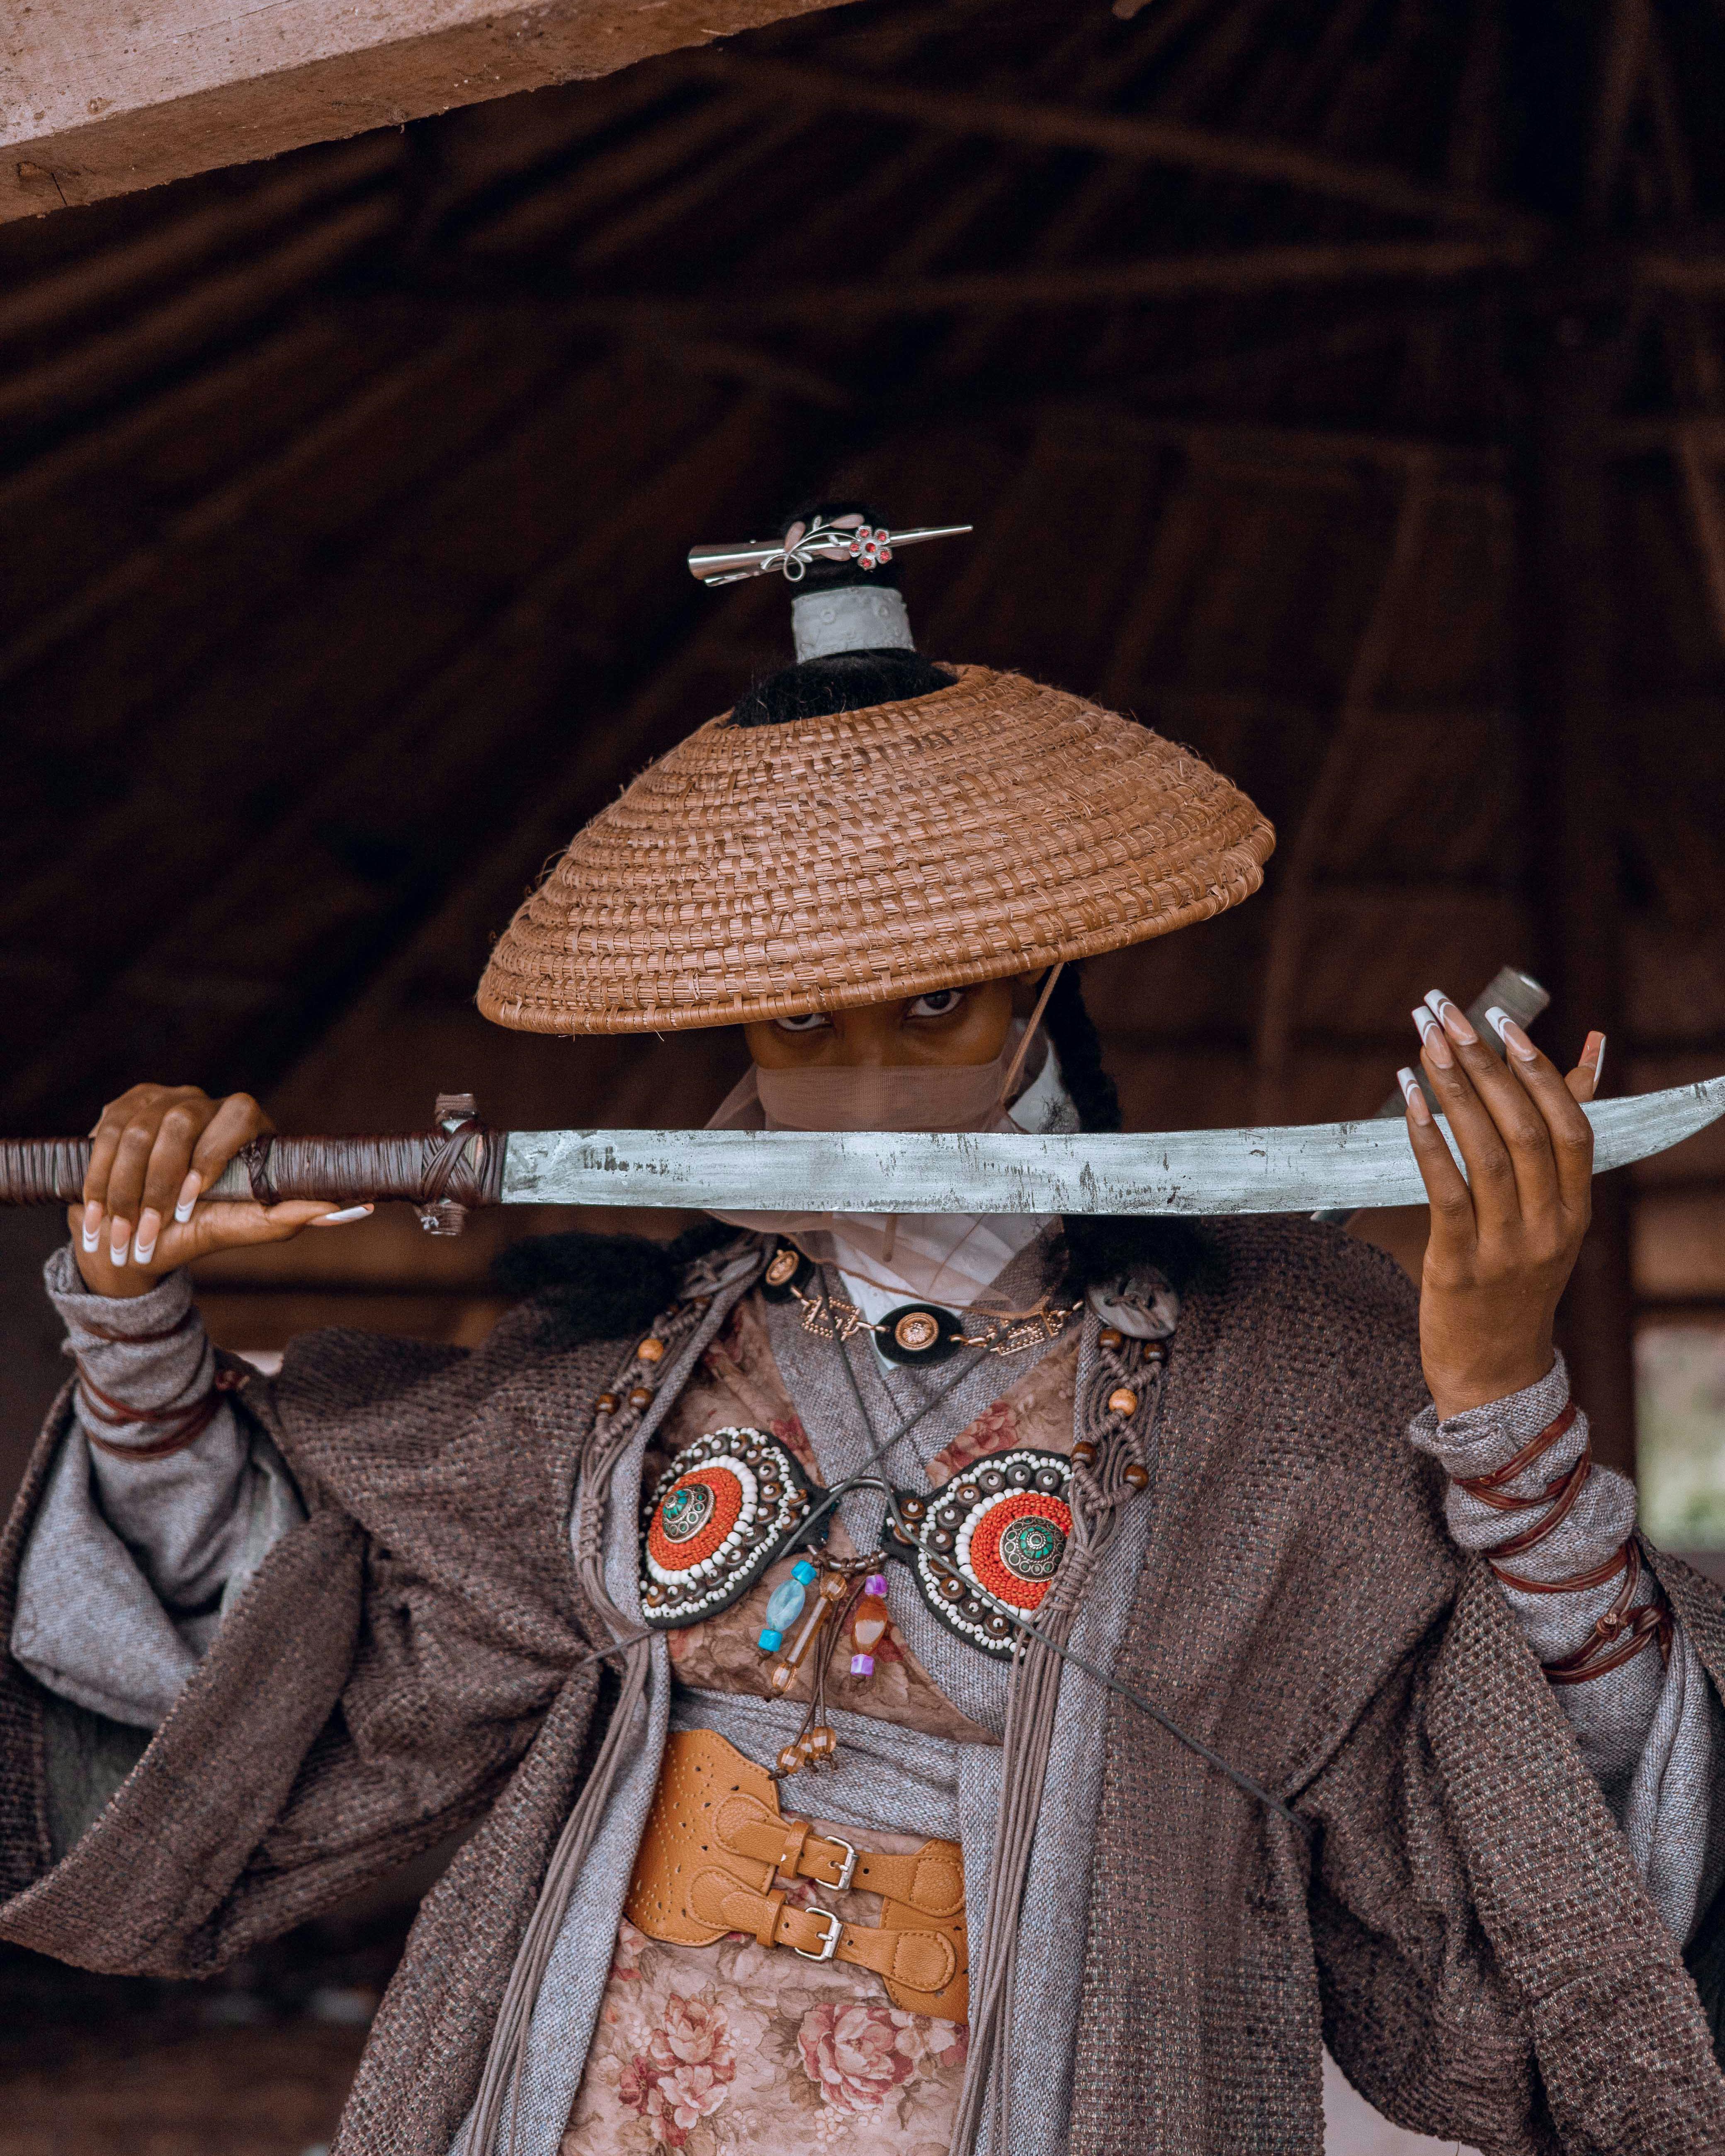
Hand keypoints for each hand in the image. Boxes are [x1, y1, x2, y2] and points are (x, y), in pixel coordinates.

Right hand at [70, 1084, 369, 1297]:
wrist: (135, 1234)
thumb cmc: (198, 1228)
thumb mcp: (241, 1226)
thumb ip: (286, 1217)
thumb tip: (350, 1209)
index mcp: (245, 1122)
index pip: (236, 1117)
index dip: (210, 1159)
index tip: (189, 1206)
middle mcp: (204, 1101)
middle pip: (180, 1122)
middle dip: (159, 1184)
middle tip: (147, 1230)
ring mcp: (160, 1098)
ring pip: (136, 1132)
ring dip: (123, 1191)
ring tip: (118, 1234)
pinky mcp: (122, 1106)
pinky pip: (105, 1134)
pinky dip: (98, 1180)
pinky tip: (96, 1215)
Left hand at [1398, 995, 1605, 1420]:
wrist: (1495, 1373)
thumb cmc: (1516, 1281)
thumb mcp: (1550, 1216)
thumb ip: (1557, 1143)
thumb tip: (1589, 1054)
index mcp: (1576, 1209)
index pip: (1569, 1125)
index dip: (1538, 1068)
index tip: (1503, 1021)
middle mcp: (1550, 1225)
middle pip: (1524, 1127)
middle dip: (1484, 1062)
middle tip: (1448, 1013)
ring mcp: (1507, 1247)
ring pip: (1487, 1152)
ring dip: (1453, 1089)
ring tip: (1425, 1042)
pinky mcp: (1461, 1266)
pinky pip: (1447, 1192)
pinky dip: (1429, 1141)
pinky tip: (1410, 1101)